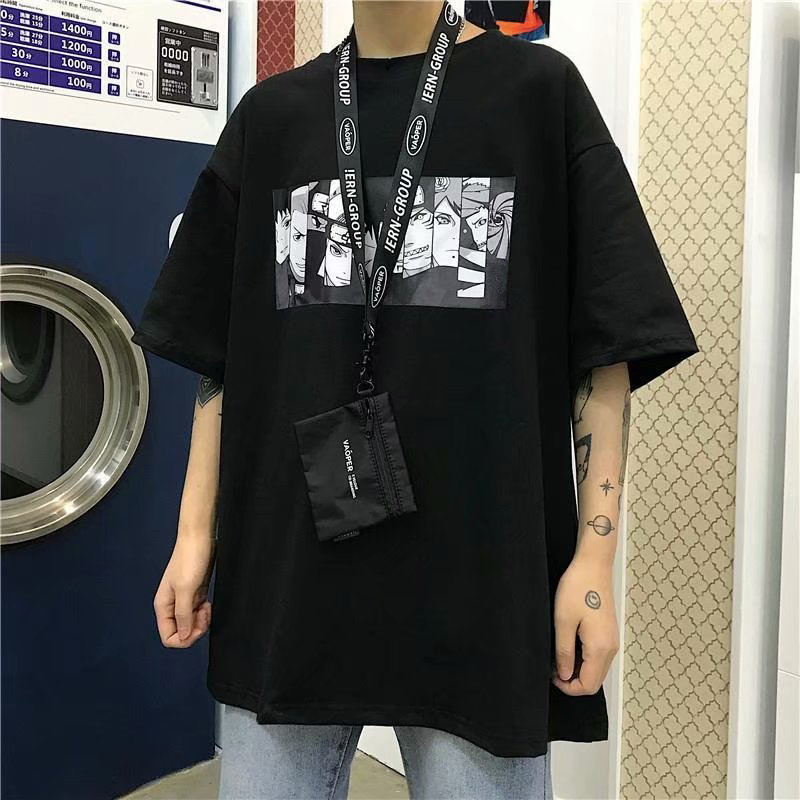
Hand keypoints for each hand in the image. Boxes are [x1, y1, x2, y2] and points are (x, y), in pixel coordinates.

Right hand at [153, 534, 215, 647]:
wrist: (199, 538)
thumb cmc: (190, 558)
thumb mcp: (186, 589)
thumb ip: (183, 614)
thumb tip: (184, 636)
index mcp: (163, 606)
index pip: (168, 637)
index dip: (185, 638)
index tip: (197, 624)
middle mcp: (171, 606)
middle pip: (181, 633)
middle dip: (195, 629)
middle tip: (204, 614)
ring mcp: (183, 600)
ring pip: (190, 624)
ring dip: (201, 621)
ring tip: (207, 607)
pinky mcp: (194, 594)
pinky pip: (197, 614)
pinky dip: (204, 614)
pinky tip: (208, 604)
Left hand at [552, 556, 618, 694]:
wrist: (593, 565)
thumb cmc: (578, 588)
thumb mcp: (563, 621)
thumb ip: (564, 652)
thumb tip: (563, 674)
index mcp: (600, 648)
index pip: (588, 685)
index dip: (568, 687)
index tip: (551, 676)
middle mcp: (611, 648)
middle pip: (595, 681)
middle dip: (573, 681)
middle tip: (553, 669)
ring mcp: (612, 640)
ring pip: (597, 670)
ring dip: (579, 670)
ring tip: (559, 656)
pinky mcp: (608, 632)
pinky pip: (598, 657)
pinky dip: (585, 659)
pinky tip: (570, 647)